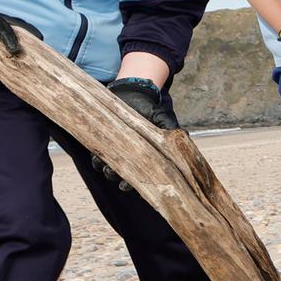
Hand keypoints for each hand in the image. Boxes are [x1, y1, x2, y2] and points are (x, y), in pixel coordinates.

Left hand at [96, 76, 178, 191]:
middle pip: (120, 175)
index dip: (133, 184)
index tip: (128, 186)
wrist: (133, 93)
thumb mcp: (162, 118)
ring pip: (106, 167)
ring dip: (105, 170)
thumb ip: (170, 128)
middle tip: (117, 178)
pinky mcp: (102, 140)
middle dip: (117, 178)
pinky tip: (98, 156)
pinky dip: (96, 158)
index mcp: (144, 156)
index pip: (139, 176)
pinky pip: (96, 154)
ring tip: (107, 168)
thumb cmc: (150, 109)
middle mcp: (129, 156)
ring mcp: (115, 149)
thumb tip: (184, 136)